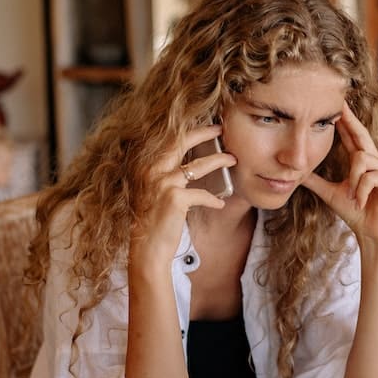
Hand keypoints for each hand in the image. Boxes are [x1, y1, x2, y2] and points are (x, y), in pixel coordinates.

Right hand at [131, 124, 234, 266]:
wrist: (146, 250)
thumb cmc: (152, 223)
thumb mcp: (154, 194)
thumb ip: (166, 176)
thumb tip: (190, 165)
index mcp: (145, 167)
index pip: (169, 141)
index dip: (189, 132)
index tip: (204, 127)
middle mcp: (151, 171)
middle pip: (182, 142)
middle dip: (204, 133)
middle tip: (221, 129)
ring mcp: (162, 183)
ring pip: (198, 166)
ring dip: (219, 160)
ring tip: (232, 159)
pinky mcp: (175, 198)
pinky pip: (202, 194)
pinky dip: (213, 199)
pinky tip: (220, 203)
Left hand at [305, 103, 377, 244]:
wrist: (370, 233)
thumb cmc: (355, 213)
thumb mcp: (330, 193)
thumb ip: (315, 181)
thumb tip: (296, 173)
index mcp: (363, 162)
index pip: (353, 137)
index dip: (345, 121)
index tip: (336, 106)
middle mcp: (377, 161)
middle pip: (361, 135)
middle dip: (350, 119)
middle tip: (339, 103)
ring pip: (361, 160)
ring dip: (353, 181)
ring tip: (354, 198)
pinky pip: (369, 176)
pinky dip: (362, 191)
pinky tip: (363, 203)